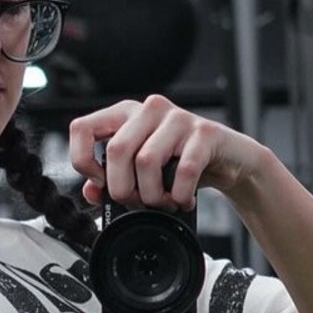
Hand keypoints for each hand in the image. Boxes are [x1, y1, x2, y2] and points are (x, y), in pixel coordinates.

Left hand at [69, 94, 259, 212]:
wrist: (230, 160)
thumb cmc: (182, 164)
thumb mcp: (142, 173)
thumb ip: (113, 180)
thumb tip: (91, 192)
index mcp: (125, 115)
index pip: (81, 128)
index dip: (83, 161)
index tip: (100, 183)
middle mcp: (148, 110)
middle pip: (116, 151)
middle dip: (123, 190)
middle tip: (139, 203)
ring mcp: (177, 118)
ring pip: (147, 161)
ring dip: (153, 196)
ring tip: (163, 203)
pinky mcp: (204, 132)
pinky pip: (184, 170)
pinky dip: (180, 195)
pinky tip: (183, 200)